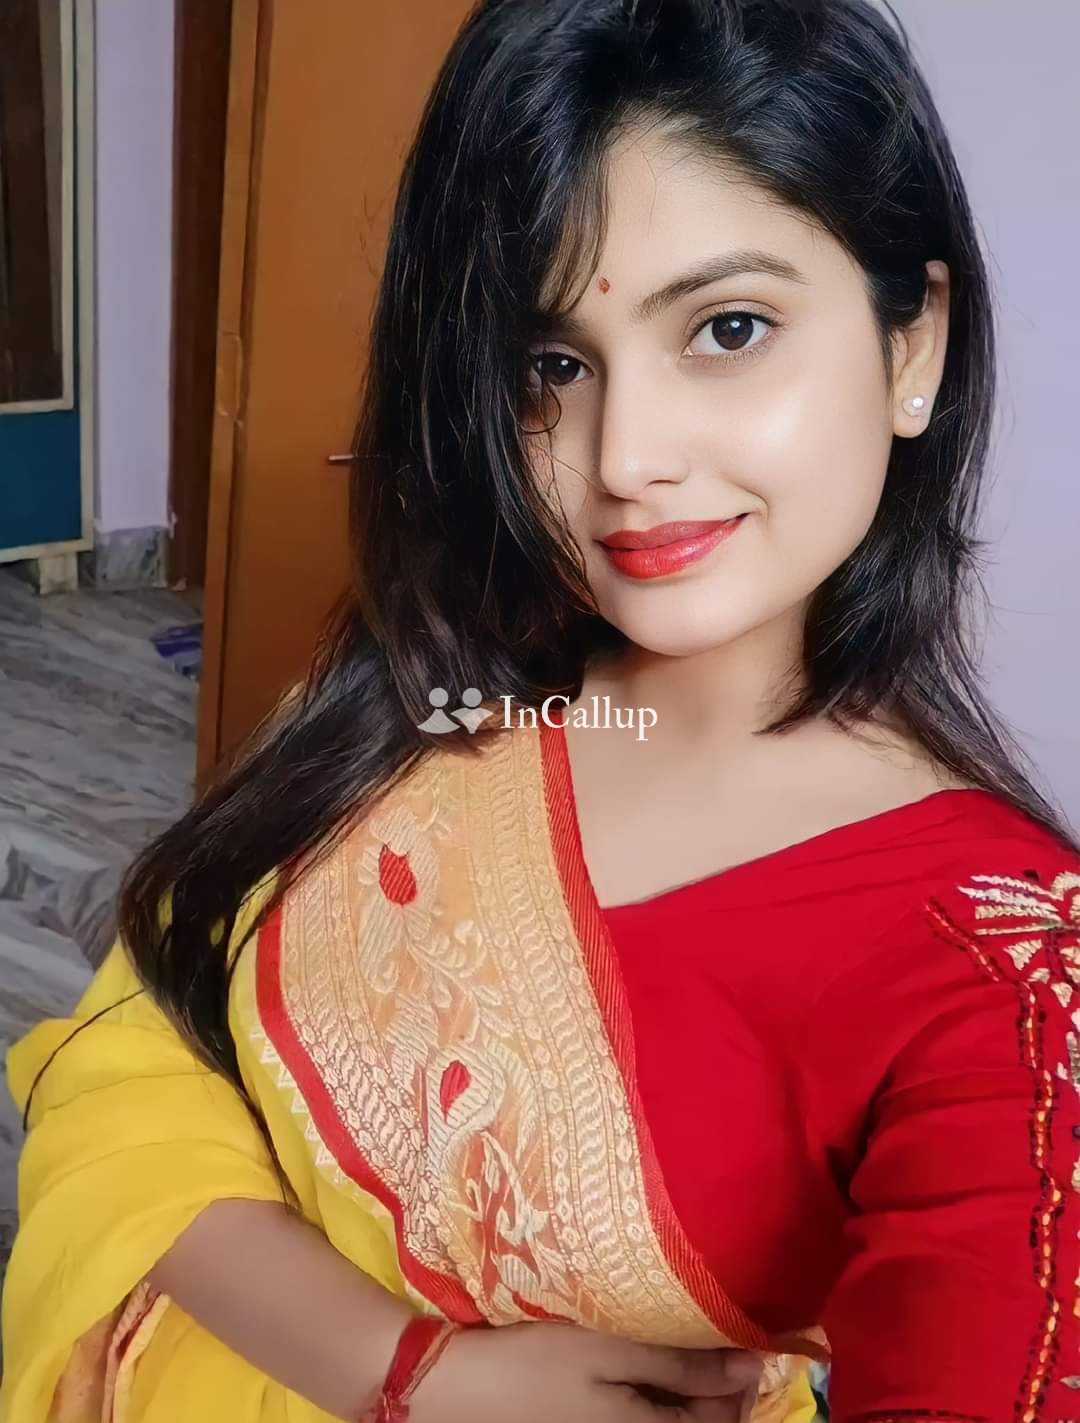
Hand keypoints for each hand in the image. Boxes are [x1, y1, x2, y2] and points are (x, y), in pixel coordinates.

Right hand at [409, 1320, 764, 1422]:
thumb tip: (753, 1369)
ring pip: (671, 1420)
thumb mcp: (609, 1354)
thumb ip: (681, 1367)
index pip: (723, 1422)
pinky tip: (647, 1358)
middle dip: (718, 1385)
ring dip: (688, 1386)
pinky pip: (643, 1417)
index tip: (748, 1334)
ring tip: (686, 1338)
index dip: (744, 1379)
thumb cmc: (533, 1365)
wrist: (451, 1389)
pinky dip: (656, 1392)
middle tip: (718, 1331)